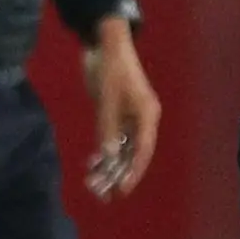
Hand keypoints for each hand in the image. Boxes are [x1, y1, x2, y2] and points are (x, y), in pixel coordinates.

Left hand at [83, 14, 159, 199]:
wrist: (104, 44)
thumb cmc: (110, 69)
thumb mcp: (107, 100)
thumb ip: (108, 129)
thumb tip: (110, 157)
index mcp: (147, 115)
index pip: (143, 150)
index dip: (133, 172)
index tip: (122, 190)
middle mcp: (141, 119)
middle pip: (133, 153)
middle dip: (118, 173)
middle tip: (102, 194)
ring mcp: (129, 117)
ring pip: (122, 148)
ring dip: (109, 165)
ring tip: (93, 183)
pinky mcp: (117, 114)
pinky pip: (113, 139)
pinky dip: (104, 151)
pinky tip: (92, 164)